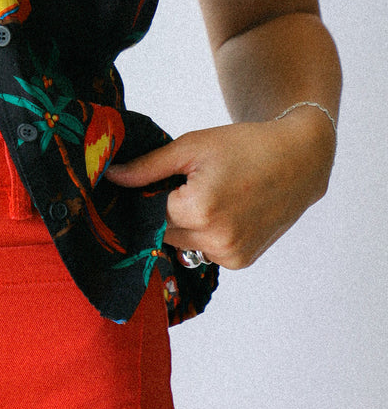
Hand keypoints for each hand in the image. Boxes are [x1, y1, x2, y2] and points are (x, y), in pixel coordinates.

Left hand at [103, 107, 334, 268]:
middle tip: (174, 184)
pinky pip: (203, 251)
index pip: (147, 211)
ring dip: (180, 224)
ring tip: (199, 195)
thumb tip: (110, 176)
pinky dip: (201, 234)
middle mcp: (215, 240)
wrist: (298, 161)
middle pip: (163, 231)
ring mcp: (230, 256)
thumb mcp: (191, 147)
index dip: (142, 195)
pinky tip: (218, 210)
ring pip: (181, 243)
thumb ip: (147, 167)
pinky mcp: (241, 263)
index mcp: (199, 209)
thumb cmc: (244, 146)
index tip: (142, 182)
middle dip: (160, 210)